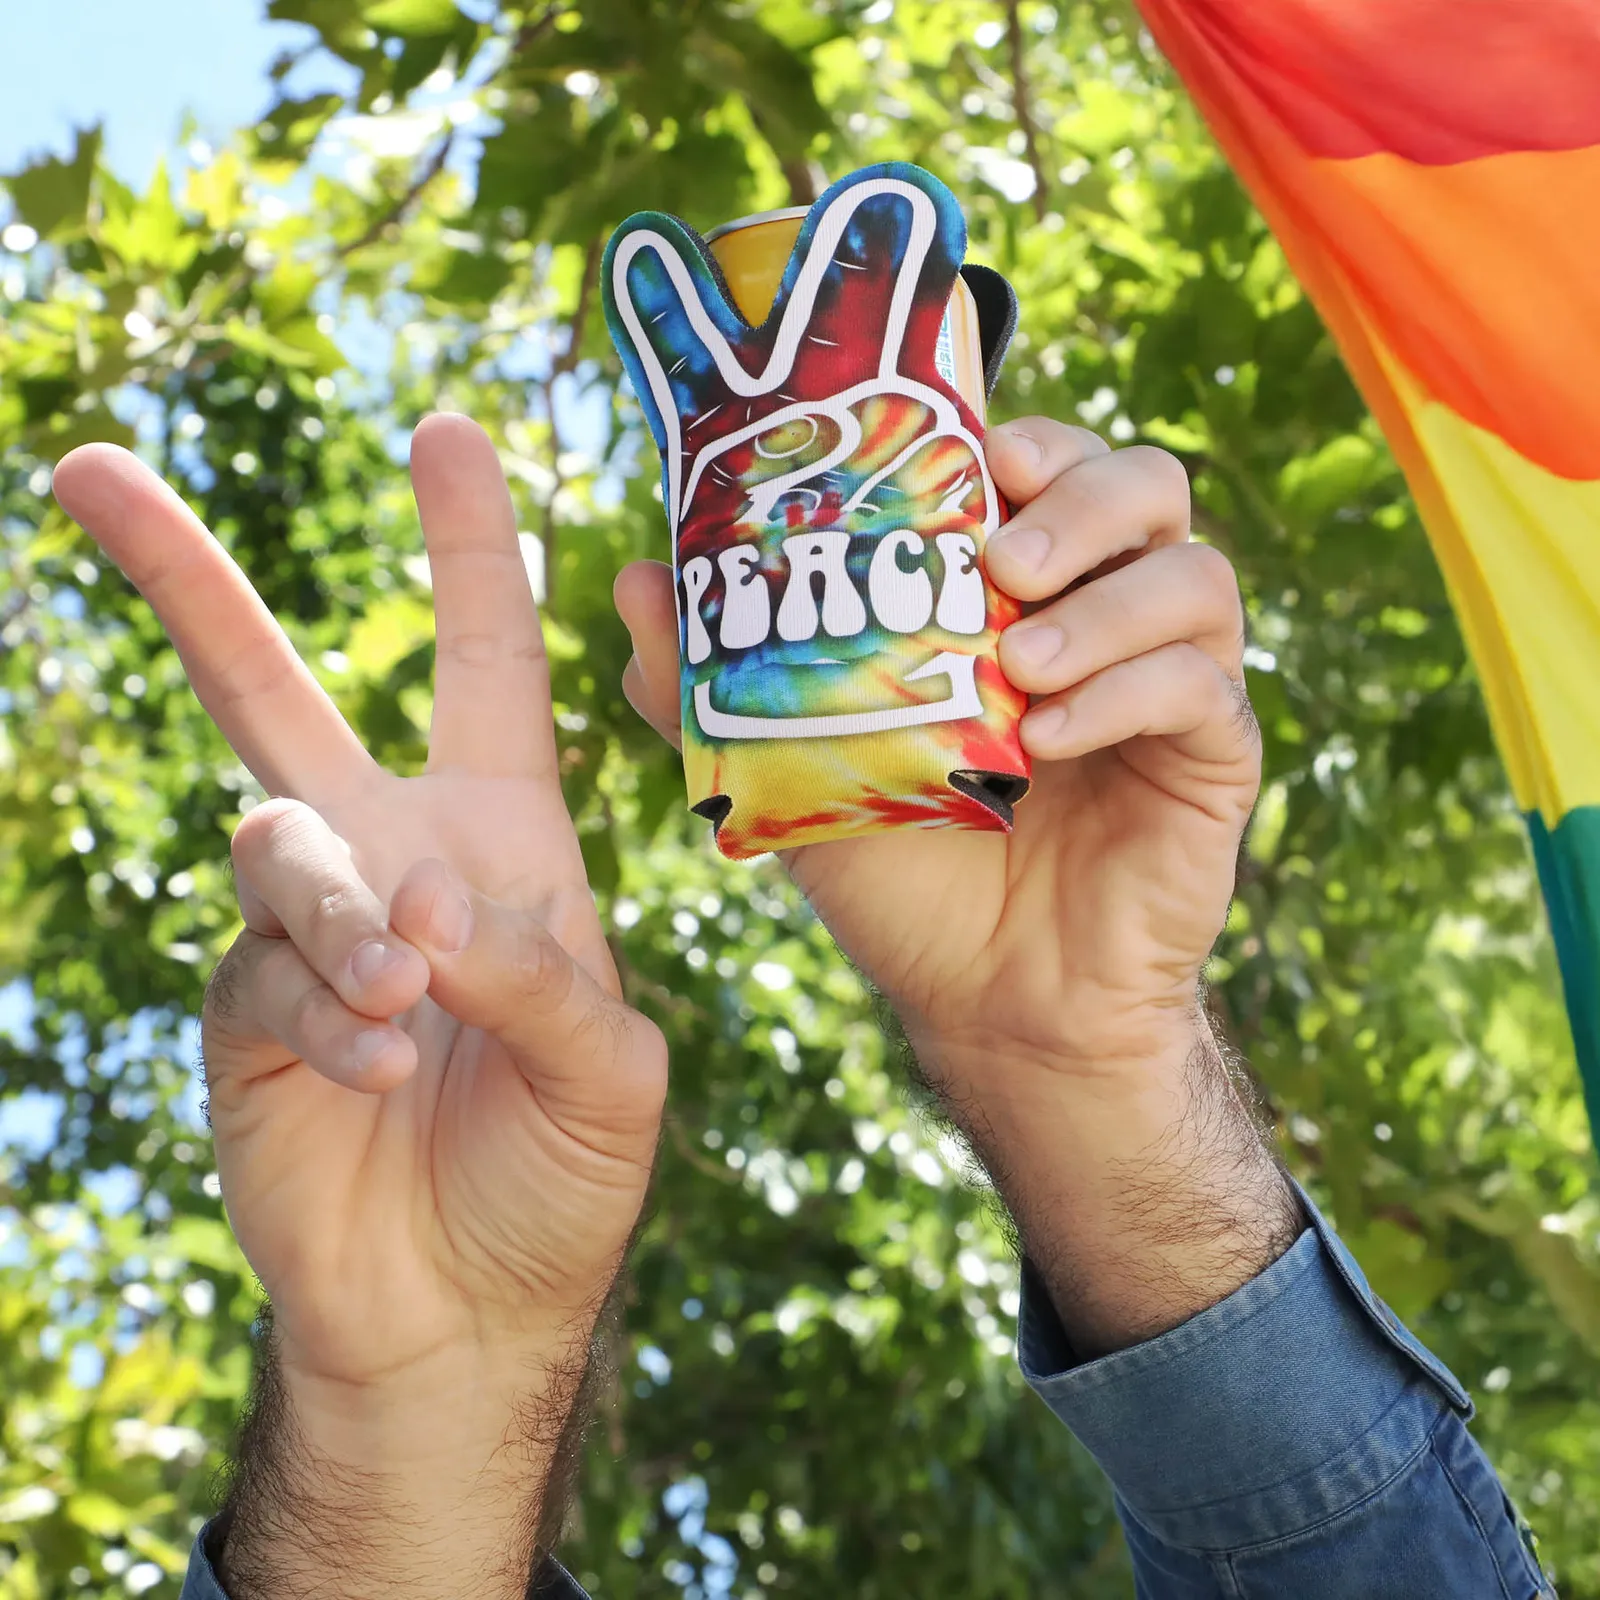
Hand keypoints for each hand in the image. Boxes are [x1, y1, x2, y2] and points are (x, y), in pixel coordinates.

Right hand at [55, 416, 665, 1598]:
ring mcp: (309, 931)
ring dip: (344, 911)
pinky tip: (381, 1067)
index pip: (487, 666)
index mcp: (506, 839)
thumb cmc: (564, 1172)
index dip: (473, 552)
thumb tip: (432, 907)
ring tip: (410, 998)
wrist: (473, 1303)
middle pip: (276, 694)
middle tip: (92, 471)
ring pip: (276, 841)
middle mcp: (394, 858)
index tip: (453, 432)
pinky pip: (260, 966)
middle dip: (191, 584)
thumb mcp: (612, 1068)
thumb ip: (547, 974)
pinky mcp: (244, 1010)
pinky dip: (325, 1013)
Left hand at [617, 417, 1298, 1352]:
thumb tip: (634, 578)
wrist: (987, 996)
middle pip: (1146, 485)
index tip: (976, 457)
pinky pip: (1204, 689)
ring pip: (1194, 575)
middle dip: (1081, 498)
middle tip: (1003, 560)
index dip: (1029, 439)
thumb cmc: (900, 869)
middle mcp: (1105, 615)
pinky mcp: (1211, 758)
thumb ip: (714, 677)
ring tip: (1023, 662)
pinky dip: (1127, 696)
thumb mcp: (793, 763)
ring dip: (1107, 603)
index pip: (1053, 464)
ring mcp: (1167, 682)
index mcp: (1021, 592)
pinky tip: (1047, 742)